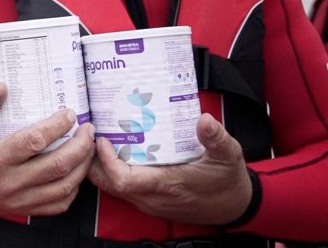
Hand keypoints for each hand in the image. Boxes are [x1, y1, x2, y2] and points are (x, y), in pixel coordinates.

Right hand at [0, 84, 95, 216]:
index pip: (35, 142)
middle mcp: (10, 182)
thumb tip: (2, 87)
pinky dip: (74, 187)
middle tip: (88, 129)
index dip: (57, 126)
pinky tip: (76, 171)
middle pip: (57, 165)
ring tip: (88, 148)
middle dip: (80, 145)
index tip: (69, 114)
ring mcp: (20, 200)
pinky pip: (60, 204)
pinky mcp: (26, 210)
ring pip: (64, 186)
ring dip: (82, 166)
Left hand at [87, 113, 251, 224]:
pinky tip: (116, 152)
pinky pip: (121, 189)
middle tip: (92, 134)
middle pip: (107, 184)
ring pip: (111, 188)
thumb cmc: (228, 182)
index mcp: (166, 185)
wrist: (235, 207)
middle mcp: (152, 197)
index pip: (122, 180)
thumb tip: (204, 120)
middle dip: (94, 161)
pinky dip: (111, 172)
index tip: (103, 139)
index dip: (106, 160)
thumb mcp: (228, 156)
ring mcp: (149, 202)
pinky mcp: (149, 201)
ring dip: (101, 166)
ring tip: (100, 139)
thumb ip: (216, 138)